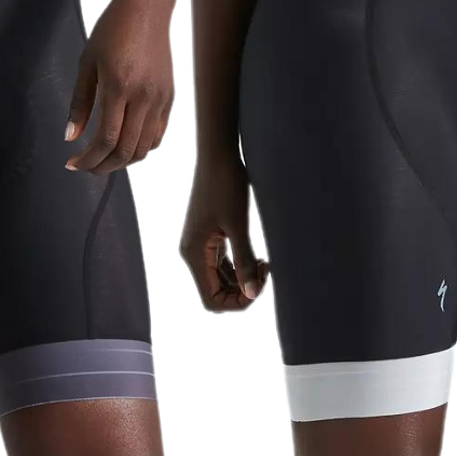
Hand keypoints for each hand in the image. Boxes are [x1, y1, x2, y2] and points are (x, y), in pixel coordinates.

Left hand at [64, 0, 176, 172]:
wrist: (147, 7)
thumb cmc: (113, 28)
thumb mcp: (87, 62)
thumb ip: (80, 102)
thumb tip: (70, 136)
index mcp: (119, 87)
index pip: (106, 140)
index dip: (88, 159)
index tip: (73, 163)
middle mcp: (144, 96)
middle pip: (127, 151)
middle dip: (103, 166)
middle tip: (86, 167)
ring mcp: (160, 98)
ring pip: (145, 148)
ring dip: (123, 161)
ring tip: (104, 159)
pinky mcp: (170, 96)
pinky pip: (158, 134)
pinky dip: (142, 147)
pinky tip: (126, 144)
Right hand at [178, 149, 269, 313]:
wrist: (217, 153)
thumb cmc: (227, 184)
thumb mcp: (239, 224)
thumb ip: (245, 261)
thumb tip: (251, 294)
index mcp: (193, 253)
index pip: (212, 300)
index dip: (238, 303)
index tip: (260, 282)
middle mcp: (191, 253)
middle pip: (215, 293)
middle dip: (242, 291)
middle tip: (265, 270)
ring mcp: (199, 245)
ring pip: (220, 280)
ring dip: (242, 279)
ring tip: (263, 262)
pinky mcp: (208, 236)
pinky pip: (222, 264)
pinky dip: (239, 266)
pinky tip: (257, 255)